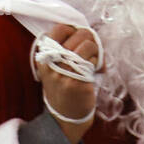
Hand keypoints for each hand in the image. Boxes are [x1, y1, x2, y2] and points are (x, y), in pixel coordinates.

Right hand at [37, 24, 99, 143]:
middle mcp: (51, 62)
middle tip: (92, 51)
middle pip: (80, 33)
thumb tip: (86, 30)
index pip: (60, 28)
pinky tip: (95, 71)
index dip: (75, 30)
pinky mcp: (76, 81)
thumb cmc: (64, 86)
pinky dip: (99, 62)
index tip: (80, 40)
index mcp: (44, 55)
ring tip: (93, 62)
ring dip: (96, 51)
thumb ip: (65, 47)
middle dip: (91, 39)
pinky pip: (94, 60)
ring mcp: (63, 72)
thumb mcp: (56, 65)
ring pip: (89, 44)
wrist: (65, 115)